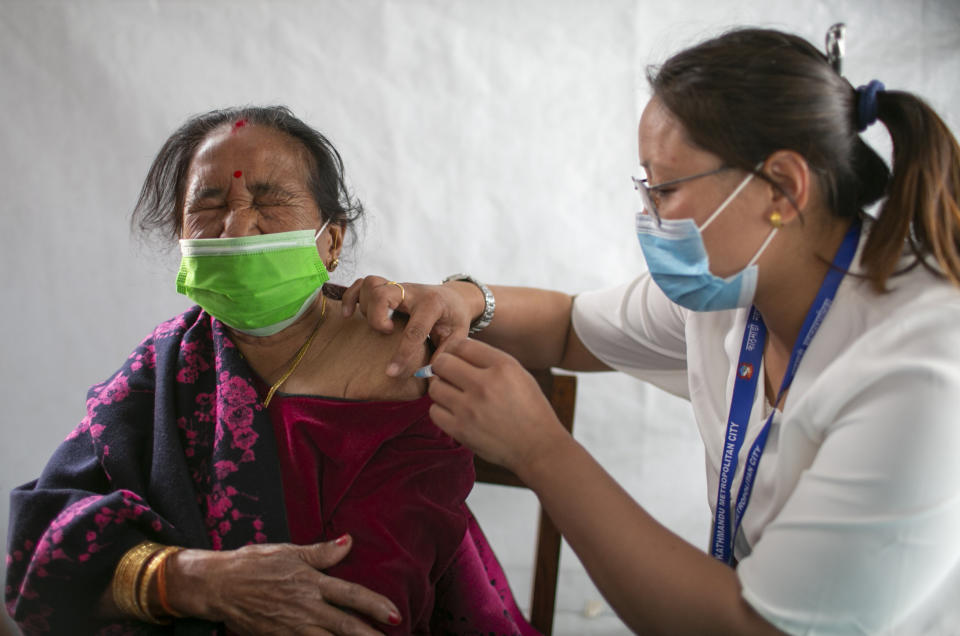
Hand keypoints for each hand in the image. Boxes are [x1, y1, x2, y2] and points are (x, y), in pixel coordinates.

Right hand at [168, 535, 400, 634]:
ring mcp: (292, 627)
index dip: (374, 605)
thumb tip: (349, 542)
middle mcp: (305, 607)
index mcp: (311, 582)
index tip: (395, 614)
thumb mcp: (288, 551)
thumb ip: (321, 553)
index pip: (350, 594)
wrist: (216, 586)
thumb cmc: (252, 564)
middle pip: (345, 626)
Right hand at [341, 276, 479, 377]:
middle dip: (377, 317)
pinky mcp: (387, 288)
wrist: (454, 297)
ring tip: (378, 324)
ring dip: (367, 306)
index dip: (402, 354)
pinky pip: (362, 283)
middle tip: (388, 333)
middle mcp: (412, 291)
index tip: (392, 373)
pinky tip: (349, 314)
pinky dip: (351, 297)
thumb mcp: (458, 337)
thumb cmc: (454, 318)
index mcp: (432, 304)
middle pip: (383, 294)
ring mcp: (398, 287)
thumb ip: (445, 354)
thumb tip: (428, 375)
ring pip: (371, 286)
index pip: (414, 330)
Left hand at [427, 338, 569, 474]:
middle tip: (450, 375)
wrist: (538, 446)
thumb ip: (490, 360)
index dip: (456, 349)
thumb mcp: (519, 374)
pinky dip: (441, 410)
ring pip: (435, 387)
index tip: (457, 358)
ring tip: (454, 395)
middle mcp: (484, 384)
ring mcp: (470, 409)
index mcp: (502, 367)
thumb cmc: (529, 408)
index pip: (462, 345)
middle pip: (442, 363)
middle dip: (443, 367)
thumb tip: (456, 351)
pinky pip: (434, 411)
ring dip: (442, 389)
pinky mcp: (461, 430)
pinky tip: (454, 412)